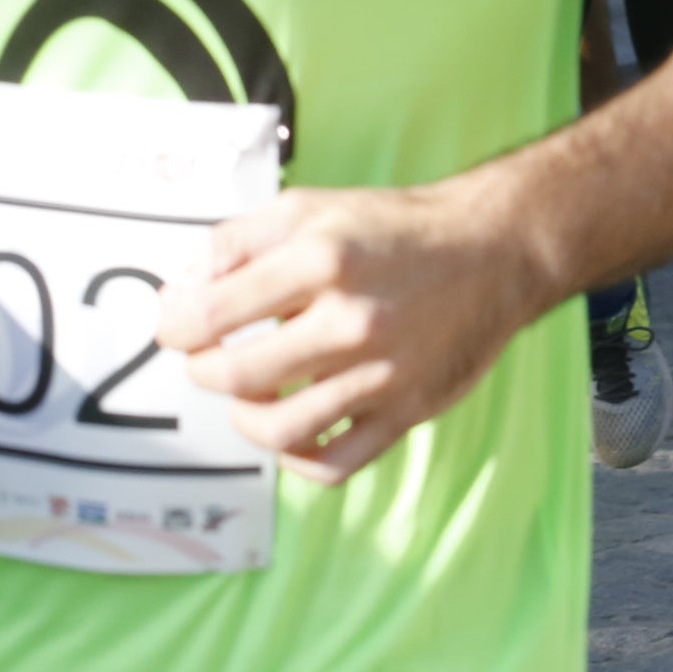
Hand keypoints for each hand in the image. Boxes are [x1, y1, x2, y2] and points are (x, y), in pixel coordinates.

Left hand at [156, 182, 551, 485]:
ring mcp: (384, 371)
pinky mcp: (410, 408)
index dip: (174, 327)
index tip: (180, 327)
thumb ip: (234, 243)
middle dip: (204, 370)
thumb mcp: (310, 207)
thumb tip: (176, 294)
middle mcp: (353, 319)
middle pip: (232, 376)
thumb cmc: (396, 229)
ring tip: (253, 394)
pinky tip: (297, 429)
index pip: (206, 315)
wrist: (498, 249)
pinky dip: (299, 459)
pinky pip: (334, 464)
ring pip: (277, 430)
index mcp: (322, 259)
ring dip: (245, 417)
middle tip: (212, 358)